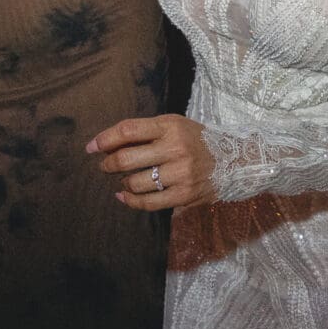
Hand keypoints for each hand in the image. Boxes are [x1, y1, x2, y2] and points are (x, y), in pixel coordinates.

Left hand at [87, 114, 214, 210]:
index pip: (128, 130)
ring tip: (124, 181)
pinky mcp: (184, 195)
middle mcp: (175, 148)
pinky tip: (124, 197)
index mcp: (170, 126)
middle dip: (109, 164)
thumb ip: (145, 132)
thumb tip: (108, 145)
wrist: (236, 160)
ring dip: (123, 183)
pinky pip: (149, 203)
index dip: (105, 139)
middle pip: (127, 158)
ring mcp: (181, 174)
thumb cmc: (196, 140)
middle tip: (105, 166)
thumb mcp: (175, 126)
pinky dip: (131, 201)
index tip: (91, 147)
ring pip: (136, 183)